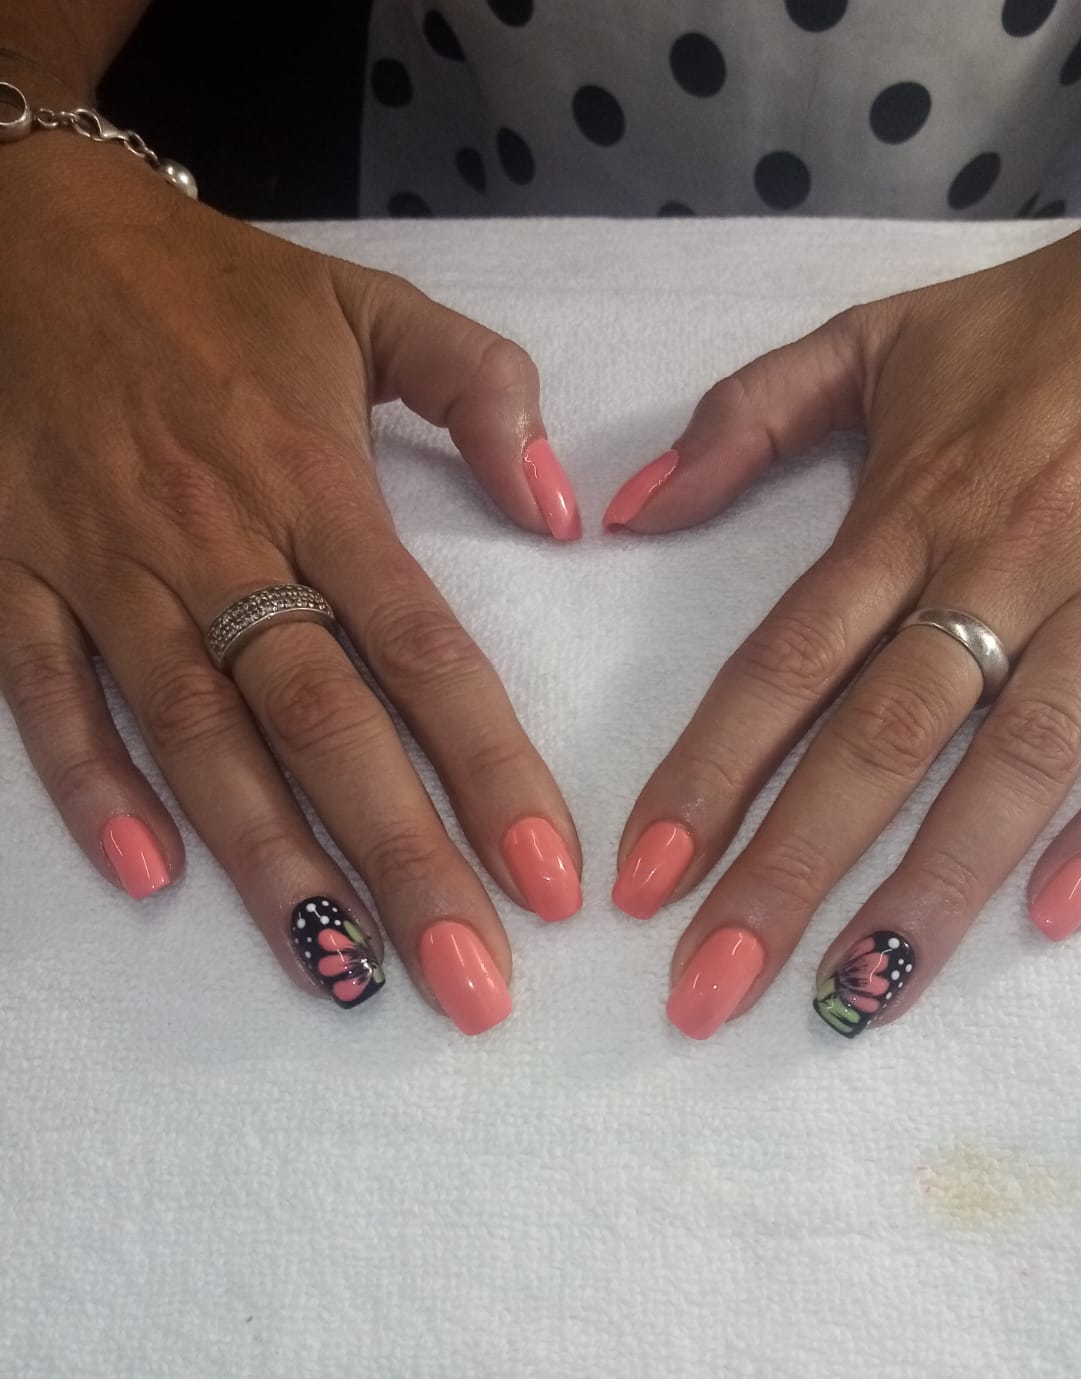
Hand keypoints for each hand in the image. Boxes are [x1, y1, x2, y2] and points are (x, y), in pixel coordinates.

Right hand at [0, 134, 582, 1033]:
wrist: (27, 229)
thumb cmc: (214, 287)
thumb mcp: (368, 304)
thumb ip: (482, 390)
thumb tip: (561, 514)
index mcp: (315, 485)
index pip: (424, 651)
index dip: (491, 770)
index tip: (551, 878)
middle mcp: (217, 544)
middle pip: (322, 726)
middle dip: (402, 862)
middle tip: (469, 984)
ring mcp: (108, 571)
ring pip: (198, 738)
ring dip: (269, 865)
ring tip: (342, 977)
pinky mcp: (16, 578)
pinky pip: (49, 698)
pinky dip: (90, 787)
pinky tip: (148, 878)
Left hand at [606, 168, 1080, 1040]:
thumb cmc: (1040, 323)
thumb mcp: (875, 338)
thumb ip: (745, 416)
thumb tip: (628, 512)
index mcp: (906, 510)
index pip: (785, 662)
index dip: (707, 774)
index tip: (641, 878)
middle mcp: (998, 567)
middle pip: (879, 741)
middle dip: (789, 873)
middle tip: (711, 990)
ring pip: (1015, 766)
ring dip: (935, 890)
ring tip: (858, 997)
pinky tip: (1059, 915)